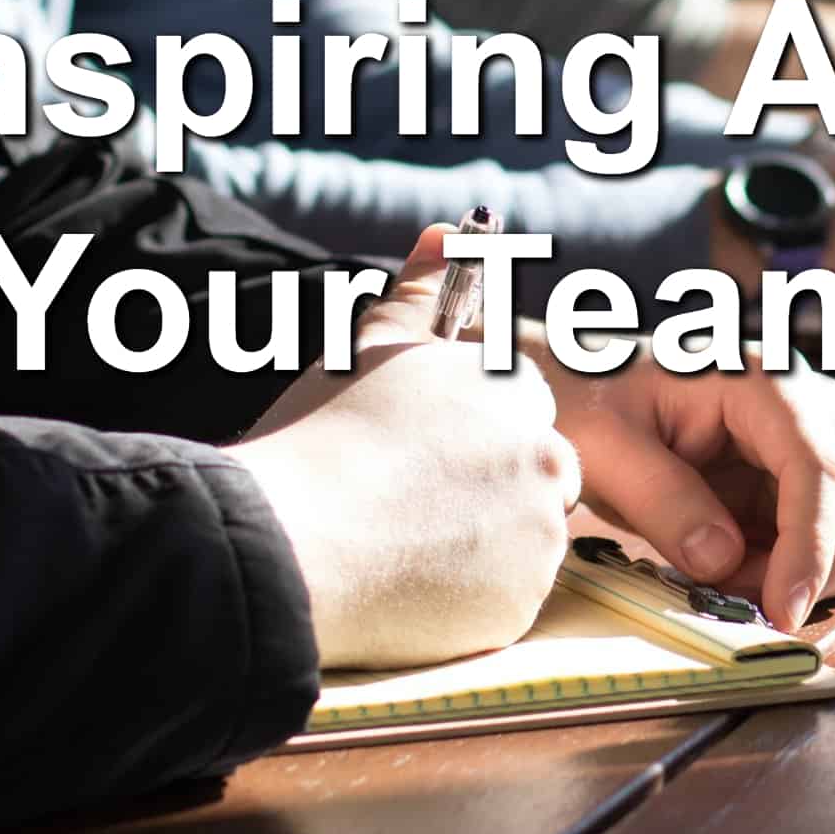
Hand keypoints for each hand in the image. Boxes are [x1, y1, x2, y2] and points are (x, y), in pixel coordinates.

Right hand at [232, 225, 581, 669]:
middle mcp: (544, 456)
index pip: (520, 410)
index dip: (469, 434)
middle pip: (536, 474)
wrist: (290, 542)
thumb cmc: (319, 438)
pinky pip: (507, 599)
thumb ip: (421, 290)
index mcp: (513, 392)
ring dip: (482, 543)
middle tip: (410, 504)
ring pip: (525, 538)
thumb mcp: (368, 348)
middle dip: (488, 488)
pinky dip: (470, 598)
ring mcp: (539, 534)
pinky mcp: (521, 604)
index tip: (421, 456)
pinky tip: (408, 585)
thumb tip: (451, 229)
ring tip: (400, 543)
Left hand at [536, 351, 834, 629]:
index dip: (811, 547)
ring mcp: (820, 443)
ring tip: (728, 577)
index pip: (820, 469)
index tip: (782, 611)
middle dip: (813, 570)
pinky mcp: (811, 482)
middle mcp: (812, 407)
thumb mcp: (604, 447)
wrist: (592, 389)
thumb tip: (721, 560)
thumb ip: (660, 499)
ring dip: (810, 576)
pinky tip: (749, 572)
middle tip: (735, 600)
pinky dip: (809, 574)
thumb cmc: (595, 402)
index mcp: (764, 382)